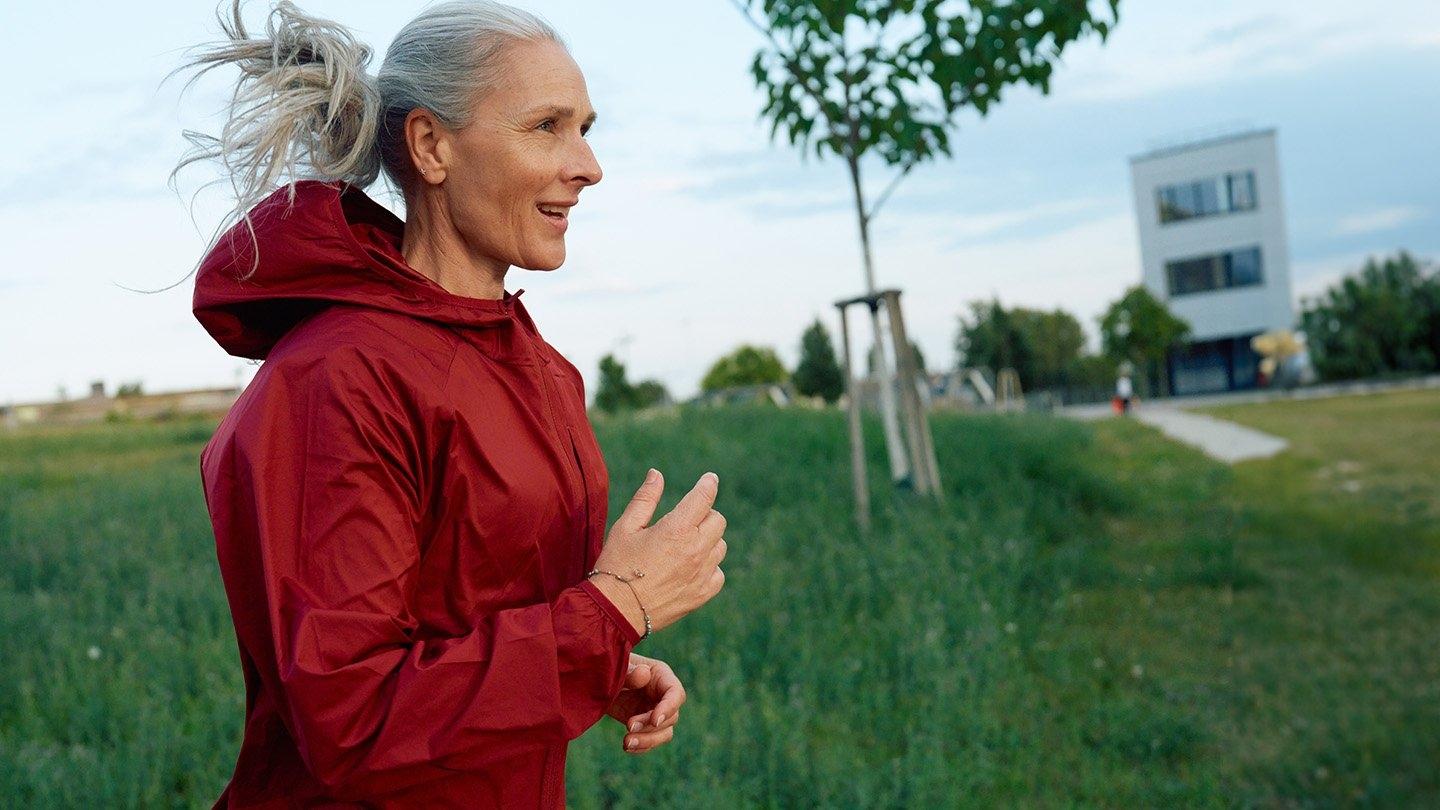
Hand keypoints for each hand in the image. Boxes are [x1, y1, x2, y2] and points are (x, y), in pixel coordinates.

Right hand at [591, 469, 727, 635]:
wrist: (615, 611)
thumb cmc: (616, 565)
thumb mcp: (625, 527)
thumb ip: (645, 498)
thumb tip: (657, 474)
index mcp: (676, 529)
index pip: (704, 498)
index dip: (708, 484)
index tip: (709, 479)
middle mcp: (695, 550)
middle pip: (717, 520)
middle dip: (705, 514)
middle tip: (687, 519)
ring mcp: (702, 574)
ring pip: (720, 546)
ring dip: (708, 540)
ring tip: (685, 545)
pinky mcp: (702, 594)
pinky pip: (718, 572)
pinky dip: (709, 566)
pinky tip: (691, 568)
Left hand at [606, 652, 685, 754]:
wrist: (595, 678)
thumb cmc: (610, 665)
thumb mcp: (618, 665)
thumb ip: (630, 670)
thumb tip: (644, 675)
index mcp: (661, 676)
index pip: (675, 693)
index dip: (669, 708)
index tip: (654, 721)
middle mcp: (662, 696)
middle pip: (671, 717)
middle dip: (651, 726)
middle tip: (629, 726)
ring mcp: (653, 712)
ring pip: (664, 733)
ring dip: (648, 740)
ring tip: (627, 743)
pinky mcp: (643, 725)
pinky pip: (649, 740)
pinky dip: (640, 747)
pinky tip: (627, 747)